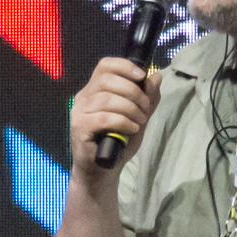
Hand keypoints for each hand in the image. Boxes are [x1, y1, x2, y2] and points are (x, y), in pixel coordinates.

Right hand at [70, 56, 162, 174]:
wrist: (103, 171)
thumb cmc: (118, 143)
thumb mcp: (139, 118)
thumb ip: (147, 99)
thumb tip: (157, 76)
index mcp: (95, 89)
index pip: (105, 65)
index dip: (124, 66)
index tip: (142, 76)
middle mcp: (83, 97)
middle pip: (106, 80)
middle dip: (132, 92)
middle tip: (145, 108)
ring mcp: (79, 112)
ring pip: (106, 99)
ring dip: (130, 109)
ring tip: (140, 121)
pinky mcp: (79, 127)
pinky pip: (103, 118)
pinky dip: (122, 121)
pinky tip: (132, 129)